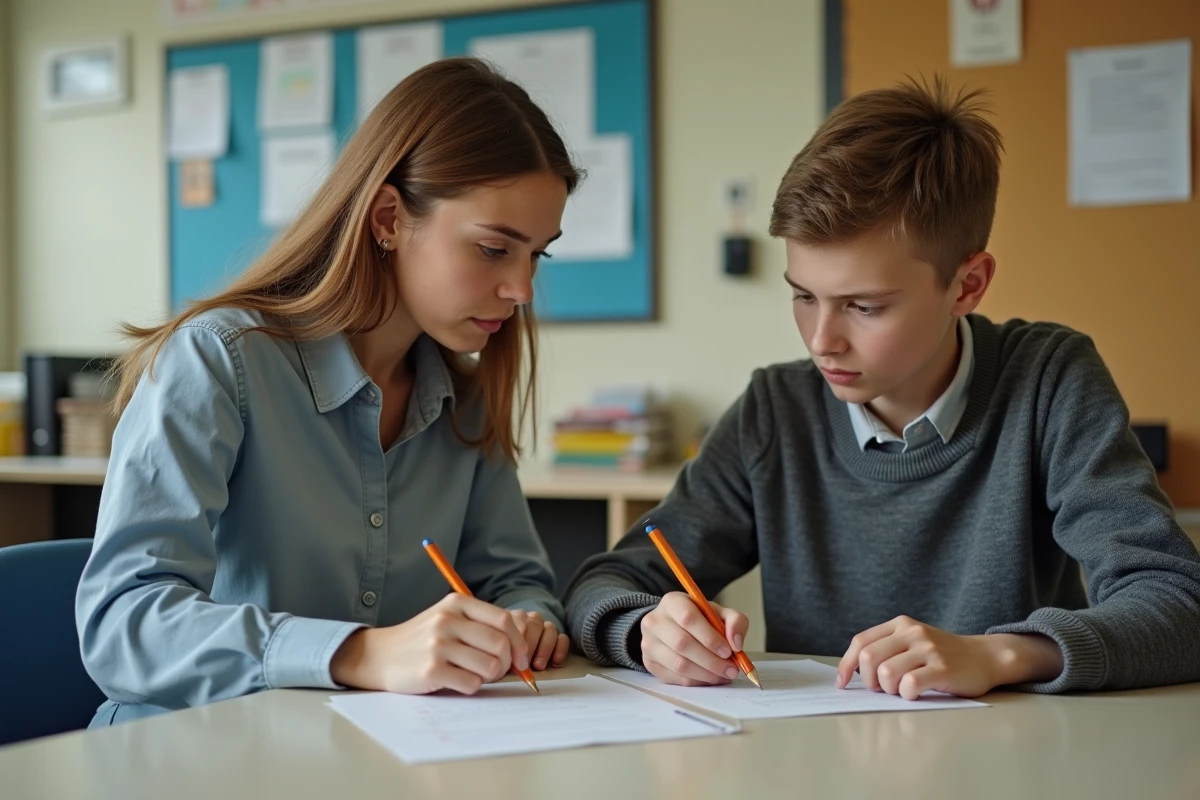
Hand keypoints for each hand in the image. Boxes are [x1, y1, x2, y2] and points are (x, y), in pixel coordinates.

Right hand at [330, 593, 530, 694]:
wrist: (380, 655)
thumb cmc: (423, 639)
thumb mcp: (448, 618)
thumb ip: (481, 625)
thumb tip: (521, 649)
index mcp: (457, 603)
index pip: (505, 621)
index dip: (520, 643)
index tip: (520, 659)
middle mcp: (448, 620)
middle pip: (501, 645)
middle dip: (507, 664)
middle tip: (497, 671)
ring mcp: (438, 645)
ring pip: (490, 667)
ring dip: (490, 677)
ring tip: (476, 675)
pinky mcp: (431, 670)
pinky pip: (471, 684)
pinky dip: (472, 687)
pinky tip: (458, 682)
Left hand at [508, 609, 569, 669]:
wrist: (518, 657)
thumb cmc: (505, 657)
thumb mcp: (501, 653)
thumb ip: (503, 652)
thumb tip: (506, 663)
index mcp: (512, 619)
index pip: (518, 622)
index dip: (517, 642)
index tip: (514, 661)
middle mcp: (529, 619)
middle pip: (534, 625)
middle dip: (530, 646)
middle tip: (526, 664)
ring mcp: (544, 626)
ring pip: (549, 629)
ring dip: (545, 648)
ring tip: (539, 666)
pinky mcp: (558, 635)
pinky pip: (563, 638)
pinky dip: (560, 649)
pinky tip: (555, 662)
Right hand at [640, 591, 749, 685]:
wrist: (671, 626)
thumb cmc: (698, 619)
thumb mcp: (717, 612)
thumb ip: (734, 621)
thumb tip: (736, 644)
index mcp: (672, 602)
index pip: (688, 618)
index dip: (709, 637)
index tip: (728, 651)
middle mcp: (655, 621)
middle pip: (682, 644)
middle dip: (711, 661)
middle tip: (731, 670)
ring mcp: (649, 643)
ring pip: (678, 664)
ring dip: (705, 674)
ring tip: (723, 676)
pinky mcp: (649, 663)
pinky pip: (675, 677)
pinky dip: (696, 681)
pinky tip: (709, 678)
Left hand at [836, 615, 1062, 699]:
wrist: (986, 657)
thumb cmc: (942, 655)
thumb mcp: (912, 641)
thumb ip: (887, 649)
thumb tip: (852, 672)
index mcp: (900, 624)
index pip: (861, 642)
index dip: (847, 665)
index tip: (843, 683)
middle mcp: (912, 632)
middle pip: (869, 658)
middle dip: (869, 681)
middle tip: (882, 689)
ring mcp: (928, 649)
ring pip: (886, 672)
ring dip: (889, 689)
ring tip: (902, 690)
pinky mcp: (942, 669)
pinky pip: (910, 684)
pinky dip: (906, 695)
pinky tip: (915, 694)